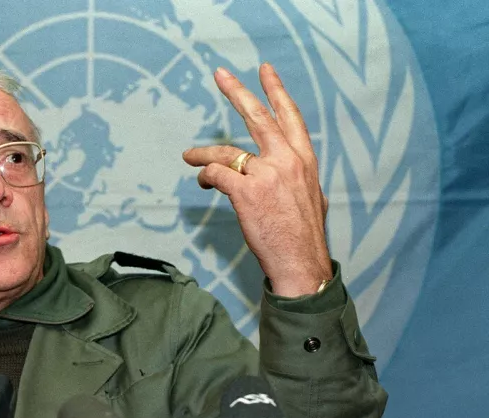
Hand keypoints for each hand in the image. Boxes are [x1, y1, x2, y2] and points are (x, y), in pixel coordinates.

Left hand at [183, 63, 331, 296]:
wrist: (301, 263)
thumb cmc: (303, 236)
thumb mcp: (312, 198)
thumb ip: (297, 179)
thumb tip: (290, 176)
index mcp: (305, 160)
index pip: (290, 117)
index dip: (276, 92)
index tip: (264, 71)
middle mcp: (287, 161)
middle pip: (258, 117)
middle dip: (237, 92)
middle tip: (220, 74)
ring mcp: (267, 175)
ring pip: (226, 151)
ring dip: (203, 152)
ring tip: (188, 156)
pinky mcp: (246, 192)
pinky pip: (216, 174)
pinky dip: (205, 176)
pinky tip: (203, 182)